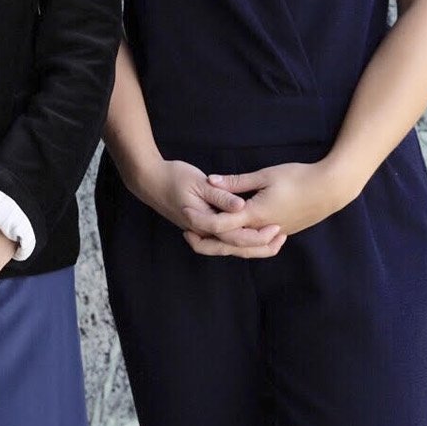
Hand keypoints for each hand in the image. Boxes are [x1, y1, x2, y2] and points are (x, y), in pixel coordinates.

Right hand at [126, 156, 284, 257]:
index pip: (235, 237)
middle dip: (259, 246)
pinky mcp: (199, 226)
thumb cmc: (172, 177)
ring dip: (250, 246)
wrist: (147, 180)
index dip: (258, 235)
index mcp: (204, 222)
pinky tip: (249, 230)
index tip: (276, 227)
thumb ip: (221, 196)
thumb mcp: (198, 182)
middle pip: (234, 248)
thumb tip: (242, 206)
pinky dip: (237, 240)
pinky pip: (221, 240)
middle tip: (279, 237)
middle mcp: (202, 232)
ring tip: (270, 239)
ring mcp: (199, 231)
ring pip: (228, 247)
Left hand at [196, 161, 357, 241]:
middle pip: (229, 244)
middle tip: (187, 233)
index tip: (185, 212)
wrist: (331, 189)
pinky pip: (257, 245)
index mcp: (257, 215)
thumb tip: (211, 181)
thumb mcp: (265, 175)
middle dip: (206, 241)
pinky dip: (242, 243)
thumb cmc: (299, 177)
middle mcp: (264, 229)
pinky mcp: (283, 232)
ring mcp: (275, 233)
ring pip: (244, 248)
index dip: (201, 220)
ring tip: (205, 235)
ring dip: (223, 244)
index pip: (221, 224)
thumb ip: (237, 182)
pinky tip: (233, 235)